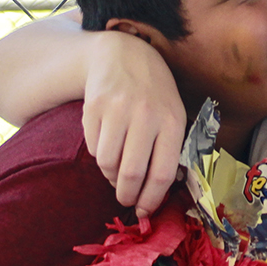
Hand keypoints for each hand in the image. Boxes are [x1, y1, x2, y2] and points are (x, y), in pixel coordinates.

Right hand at [82, 32, 186, 221]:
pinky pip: (93, 148)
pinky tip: (108, 146)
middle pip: (131, 174)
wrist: (122, 54)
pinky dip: (99, 156)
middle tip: (125, 199)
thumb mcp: (173, 113)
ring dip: (111, 177)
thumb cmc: (153, 92)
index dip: (151, 200)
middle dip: (126, 195)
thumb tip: (161, 192)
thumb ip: (170, 148)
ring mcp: (117, 110)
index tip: (144, 211)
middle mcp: (145, 114)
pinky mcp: (94, 107)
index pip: (162, 174)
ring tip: (117, 172)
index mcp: (172, 120)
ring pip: (108, 164)